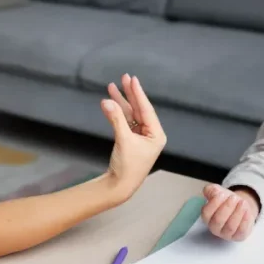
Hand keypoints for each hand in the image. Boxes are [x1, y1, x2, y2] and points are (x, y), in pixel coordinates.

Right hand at [101, 75, 166, 201]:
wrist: (119, 186)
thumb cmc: (127, 167)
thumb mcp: (123, 140)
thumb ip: (115, 119)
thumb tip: (107, 101)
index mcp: (157, 135)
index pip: (147, 110)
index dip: (138, 94)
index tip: (132, 80)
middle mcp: (151, 134)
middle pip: (140, 109)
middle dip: (130, 94)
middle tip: (124, 77)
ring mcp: (141, 136)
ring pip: (131, 114)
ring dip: (121, 101)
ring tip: (112, 86)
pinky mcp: (131, 139)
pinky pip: (125, 121)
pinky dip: (118, 112)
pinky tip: (110, 102)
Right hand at [200, 184, 259, 240]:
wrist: (240, 207)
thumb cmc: (226, 201)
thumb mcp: (217, 192)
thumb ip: (211, 190)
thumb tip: (210, 190)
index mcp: (207, 217)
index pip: (206, 213)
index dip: (214, 203)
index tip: (222, 194)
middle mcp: (214, 228)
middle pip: (218, 220)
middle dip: (227, 207)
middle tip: (234, 198)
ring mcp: (226, 234)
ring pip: (230, 226)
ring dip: (237, 213)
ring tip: (243, 202)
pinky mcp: (238, 236)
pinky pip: (241, 231)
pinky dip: (245, 220)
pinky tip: (247, 211)